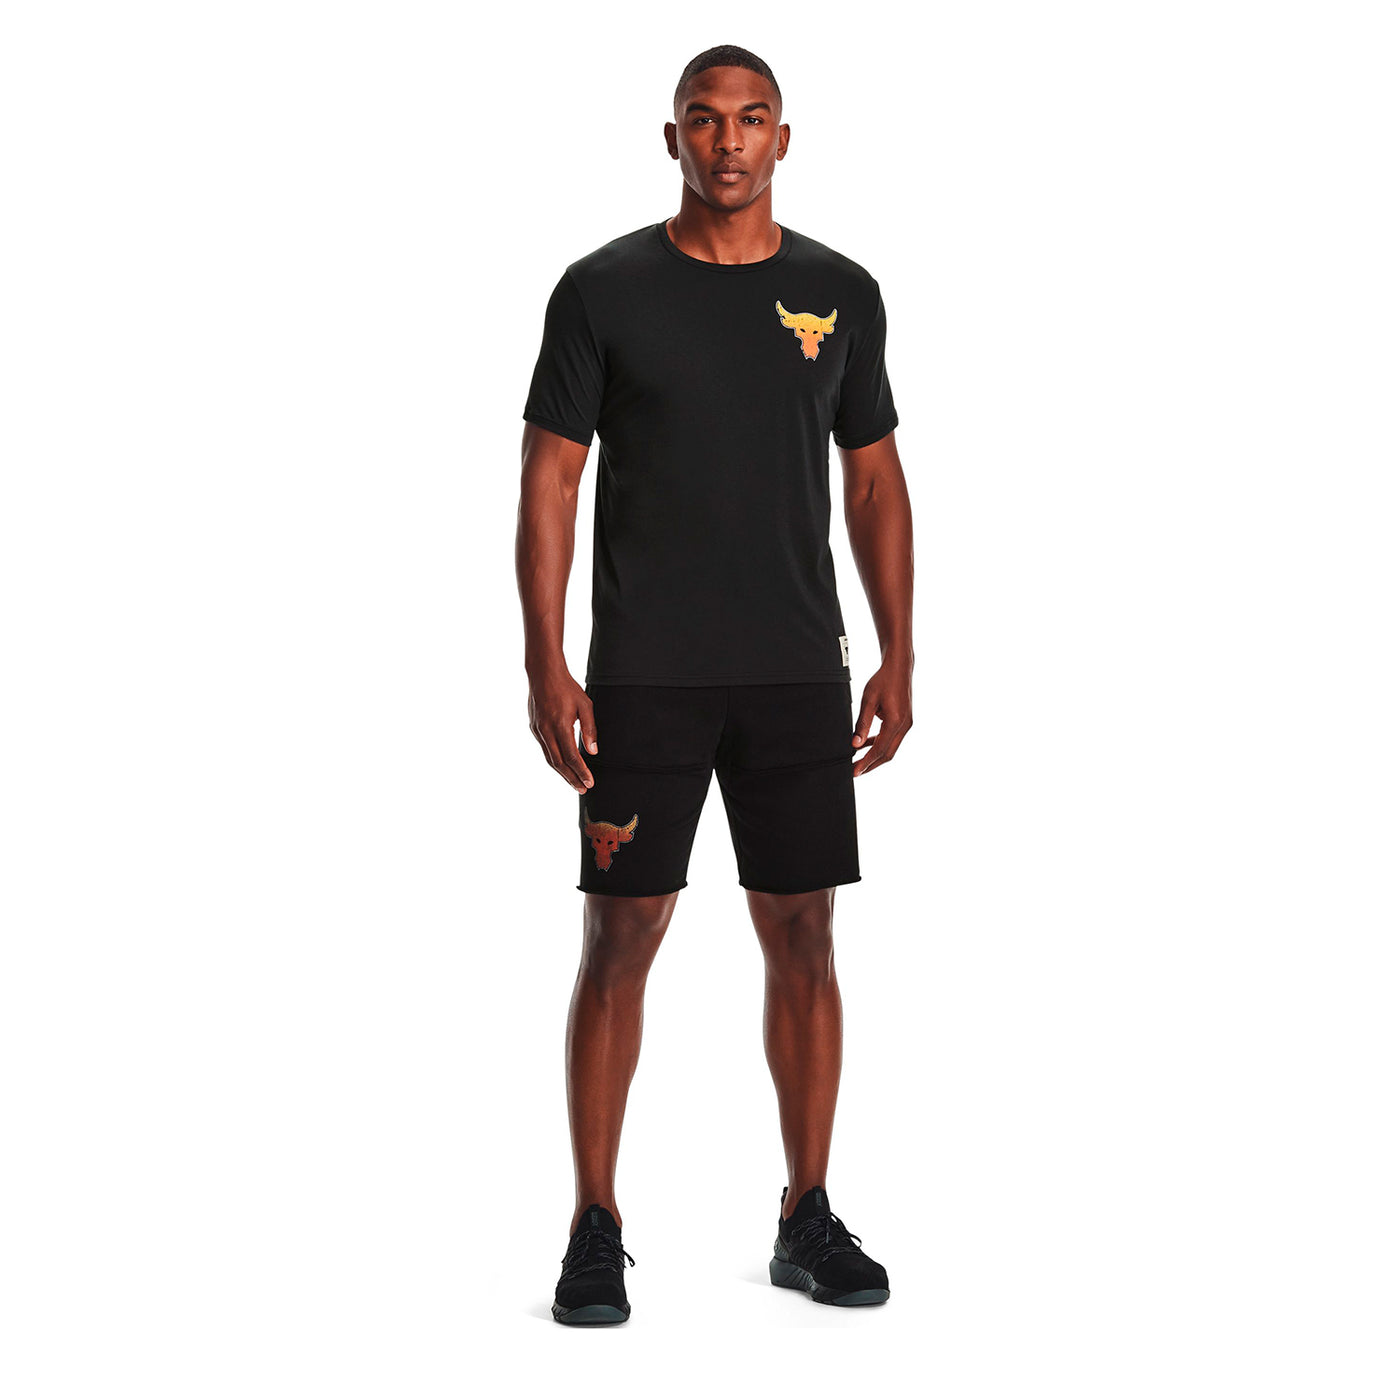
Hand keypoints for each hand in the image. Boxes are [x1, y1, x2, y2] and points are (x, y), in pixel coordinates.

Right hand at [526, 662, 597, 793]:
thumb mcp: (585, 705)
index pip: (572, 756)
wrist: (543, 674)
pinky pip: (545, 749)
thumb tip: (592, 752)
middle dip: (571, 778)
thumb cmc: (567, 688)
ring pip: (550, 758)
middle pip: (559, 763)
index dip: (581, 772)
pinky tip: (562, 765)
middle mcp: (546, 731)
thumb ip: (590, 729)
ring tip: (573, 782)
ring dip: (562, 773)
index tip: (589, 783)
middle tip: (582, 789)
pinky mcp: (534, 728)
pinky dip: (554, 760)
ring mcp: (538, 730)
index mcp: (560, 726)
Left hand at [851, 659, 912, 776]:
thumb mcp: (868, 701)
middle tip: (854, 772)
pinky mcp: (904, 722)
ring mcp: (906, 725)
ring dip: (875, 756)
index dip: (866, 762)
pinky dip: (879, 744)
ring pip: (890, 748)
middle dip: (870, 765)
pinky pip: (892, 739)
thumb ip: (862, 724)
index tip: (854, 772)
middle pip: (887, 754)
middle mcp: (904, 726)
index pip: (879, 749)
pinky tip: (865, 744)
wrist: (899, 668)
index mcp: (895, 722)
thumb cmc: (883, 681)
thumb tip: (854, 744)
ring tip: (858, 761)